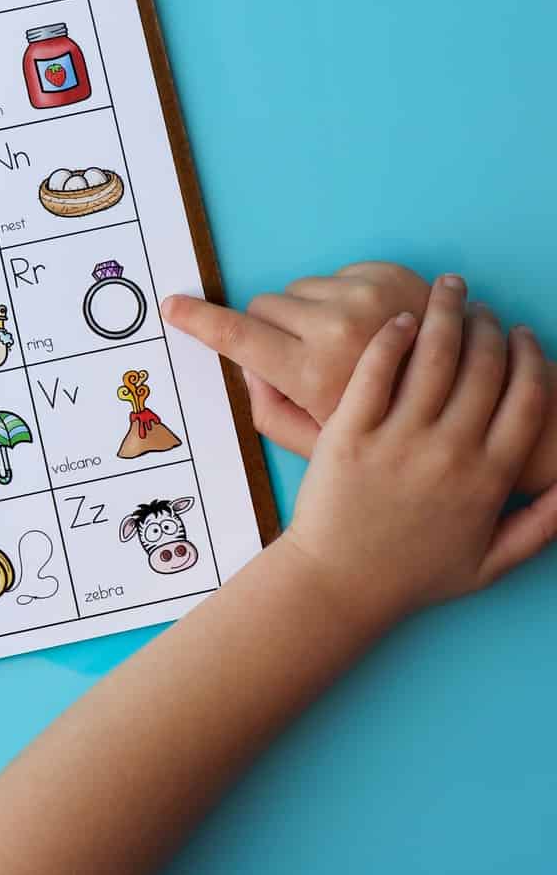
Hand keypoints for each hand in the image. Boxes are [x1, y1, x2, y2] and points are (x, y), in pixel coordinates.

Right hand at [162, 262, 430, 455]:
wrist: (480, 411)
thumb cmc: (394, 441)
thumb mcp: (318, 446)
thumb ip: (269, 410)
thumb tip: (248, 366)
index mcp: (313, 373)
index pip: (238, 336)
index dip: (200, 320)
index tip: (174, 305)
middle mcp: (337, 326)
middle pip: (264, 307)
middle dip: (270, 331)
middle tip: (303, 363)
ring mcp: (367, 296)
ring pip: (298, 289)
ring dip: (308, 314)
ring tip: (347, 349)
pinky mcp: (391, 275)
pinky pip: (334, 276)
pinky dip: (341, 298)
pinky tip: (372, 330)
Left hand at [284, 275, 556, 628]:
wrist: (338, 584)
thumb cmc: (412, 575)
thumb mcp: (491, 563)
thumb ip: (541, 524)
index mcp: (489, 479)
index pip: (527, 399)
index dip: (531, 359)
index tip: (523, 336)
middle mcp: (449, 453)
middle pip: (483, 368)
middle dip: (488, 327)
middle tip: (482, 309)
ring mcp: (398, 441)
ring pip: (433, 359)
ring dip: (446, 314)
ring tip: (447, 291)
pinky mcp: (349, 433)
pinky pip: (376, 372)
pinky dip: (392, 338)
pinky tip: (401, 319)